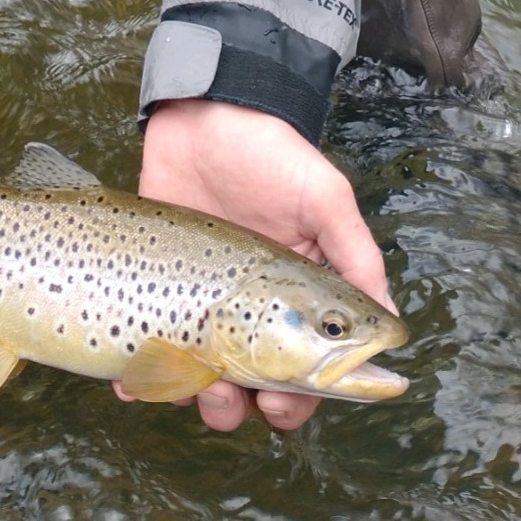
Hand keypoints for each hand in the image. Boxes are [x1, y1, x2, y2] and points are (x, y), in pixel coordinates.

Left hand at [127, 98, 391, 434]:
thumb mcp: (324, 199)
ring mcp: (203, 304)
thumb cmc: (272, 153)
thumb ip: (355, 256)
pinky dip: (138, 379)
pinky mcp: (157, 290)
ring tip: (184, 385)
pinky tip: (129, 382)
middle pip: (252, 389)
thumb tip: (391, 321)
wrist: (203, 113)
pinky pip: (151, 351)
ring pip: (200, 382)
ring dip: (191, 399)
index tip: (279, 404)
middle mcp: (253, 310)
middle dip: (242, 407)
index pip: (307, 371)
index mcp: (301, 297)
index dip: (298, 400)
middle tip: (230, 395)